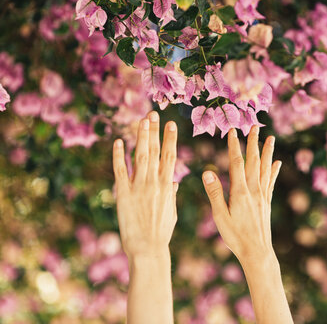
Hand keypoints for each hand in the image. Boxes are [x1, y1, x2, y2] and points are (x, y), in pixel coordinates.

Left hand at [112, 111, 177, 259]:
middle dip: (154, 131)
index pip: (170, 157)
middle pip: (155, 152)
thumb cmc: (161, 232)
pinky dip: (119, 156)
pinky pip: (120, 171)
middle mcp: (154, 183)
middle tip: (153, 114)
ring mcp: (138, 187)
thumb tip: (174, 182)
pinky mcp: (123, 194)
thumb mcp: (171, 211)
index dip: (170, 139)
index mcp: (167, 186)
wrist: (148, 248)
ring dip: (140, 138)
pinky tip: (117, 142)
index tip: (171, 124)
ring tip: (141, 121)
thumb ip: (171, 194)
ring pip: (140, 157)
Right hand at [202, 126, 281, 263]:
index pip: (236, 163)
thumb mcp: (220, 216)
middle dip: (253, 143)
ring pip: (265, 168)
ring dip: (267, 152)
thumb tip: (208, 173)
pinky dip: (273, 170)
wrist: (257, 251)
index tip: (232, 131)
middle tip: (254, 127)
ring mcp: (262, 196)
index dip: (234, 146)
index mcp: (240, 192)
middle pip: (253, 161)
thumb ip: (215, 194)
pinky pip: (270, 182)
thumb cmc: (235, 236)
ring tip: (270, 137)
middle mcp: (254, 190)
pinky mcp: (267, 202)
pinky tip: (277, 163)